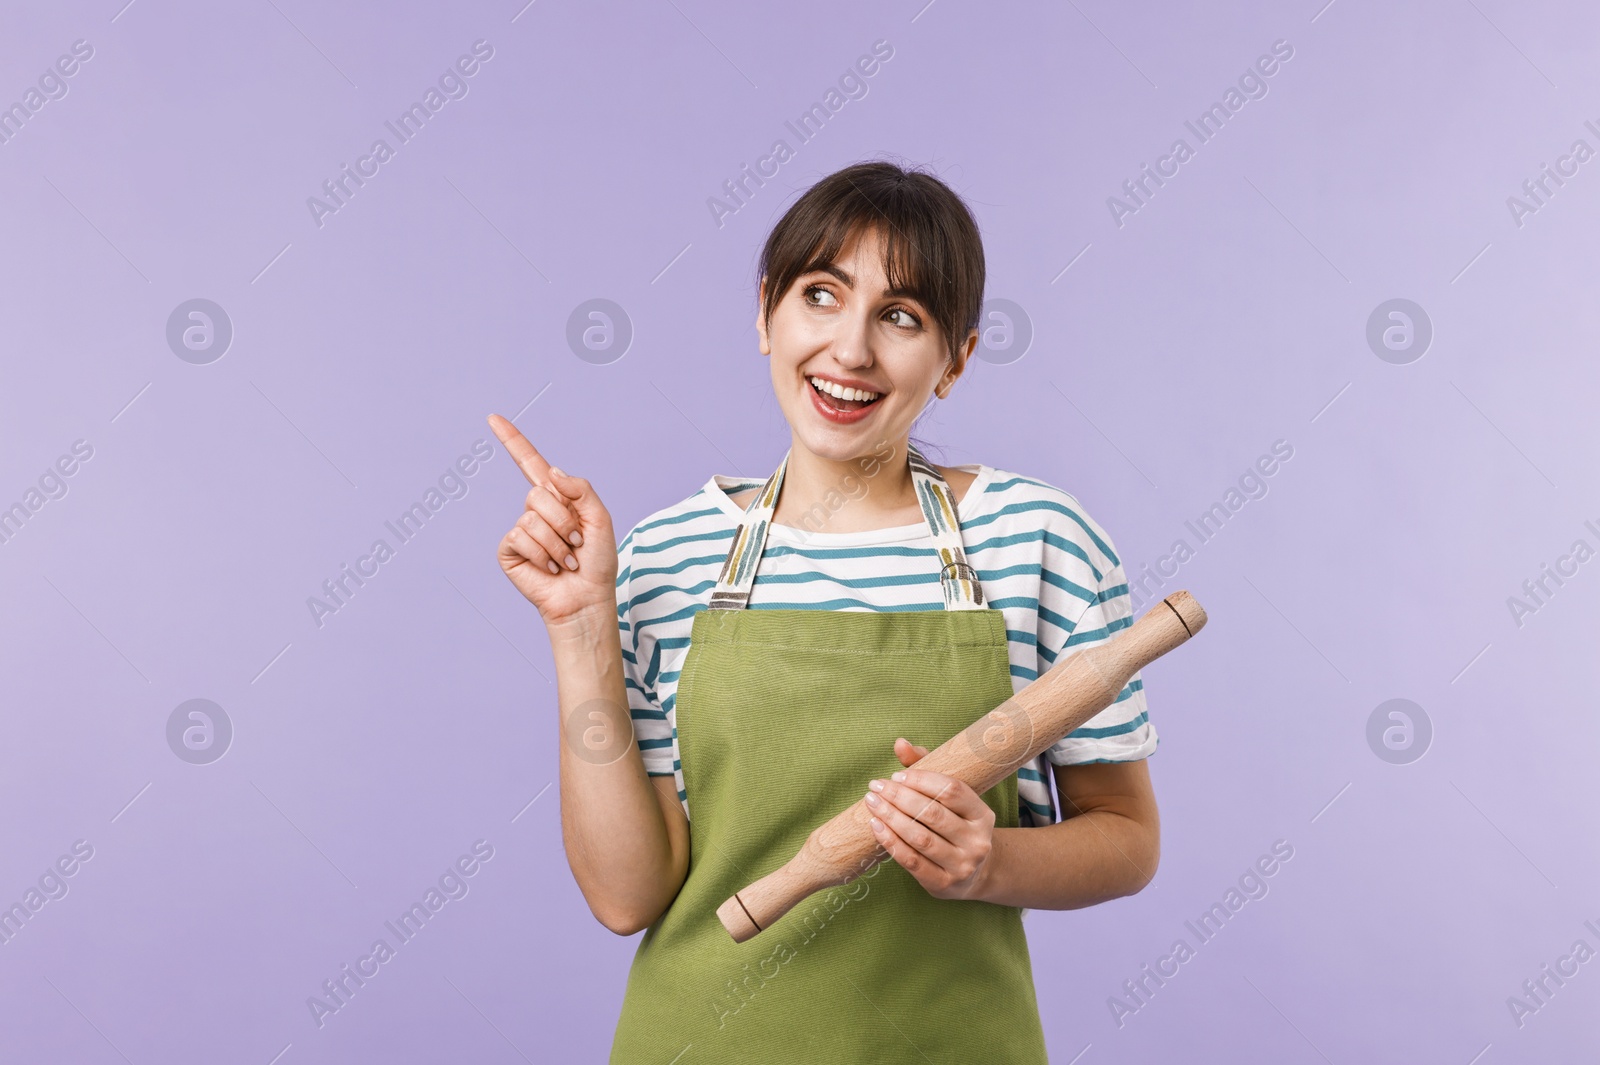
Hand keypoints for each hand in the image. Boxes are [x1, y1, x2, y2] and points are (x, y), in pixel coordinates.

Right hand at [487, 413, 617, 626]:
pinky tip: (551, 568)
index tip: (494, 418)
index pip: (530, 463)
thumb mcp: (600, 519)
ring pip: (532, 519)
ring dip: (557, 544)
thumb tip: (550, 473)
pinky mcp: (510, 551)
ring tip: (567, 560)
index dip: (512, 440)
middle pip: (538, 493)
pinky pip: (521, 537)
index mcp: (557, 498)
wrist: (587, 598)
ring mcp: (521, 530)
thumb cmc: (597, 561)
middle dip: (564, 520)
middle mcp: (535, 511)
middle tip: (576, 542)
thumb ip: (581, 490)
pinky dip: (543, 554)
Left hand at [862, 738, 996, 900]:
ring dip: (891, 818)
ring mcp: (962, 866)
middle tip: (876, 787)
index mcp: (982, 814)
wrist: (972, 874)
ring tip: (872, 803)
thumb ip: (926, 767)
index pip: (952, 791)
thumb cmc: (954, 824)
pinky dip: (890, 842)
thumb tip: (900, 744)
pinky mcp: (943, 884)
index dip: (921, 780)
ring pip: (920, 838)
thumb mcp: (949, 798)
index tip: (896, 776)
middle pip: (933, 814)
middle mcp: (977, 841)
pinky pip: (911, 861)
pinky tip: (876, 826)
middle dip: (899, 797)